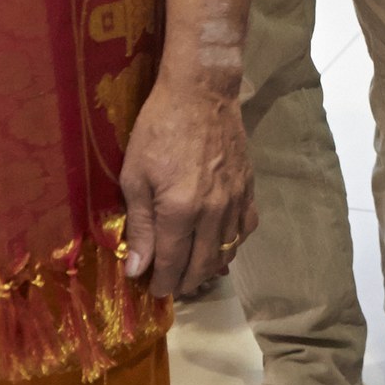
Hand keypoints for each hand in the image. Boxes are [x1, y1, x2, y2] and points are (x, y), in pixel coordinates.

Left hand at [117, 78, 255, 300]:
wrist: (202, 93)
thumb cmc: (159, 129)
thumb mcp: (135, 176)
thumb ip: (139, 226)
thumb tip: (137, 268)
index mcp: (180, 211)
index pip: (173, 262)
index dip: (163, 282)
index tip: (154, 291)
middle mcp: (213, 212)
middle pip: (203, 264)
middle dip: (185, 282)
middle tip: (171, 287)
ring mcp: (236, 201)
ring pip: (228, 250)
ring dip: (210, 268)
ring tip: (194, 272)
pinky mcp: (249, 188)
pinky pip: (246, 228)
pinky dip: (234, 244)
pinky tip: (221, 245)